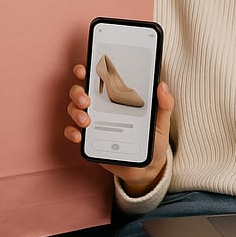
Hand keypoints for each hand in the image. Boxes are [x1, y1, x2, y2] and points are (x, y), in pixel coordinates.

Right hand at [64, 64, 174, 196]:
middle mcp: (103, 106)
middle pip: (81, 90)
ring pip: (74, 108)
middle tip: (87, 100)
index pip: (100, 77)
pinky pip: (73, 131)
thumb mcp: (161, 122)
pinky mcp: (89, 138)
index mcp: (118, 96)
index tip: (84, 69)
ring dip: (75, 111)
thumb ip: (164, 105)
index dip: (88, 70)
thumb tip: (163, 85)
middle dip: (78, 91)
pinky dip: (71, 131)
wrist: (147, 167)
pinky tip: (79, 135)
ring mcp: (94, 121)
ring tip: (86, 121)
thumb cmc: (153, 140)